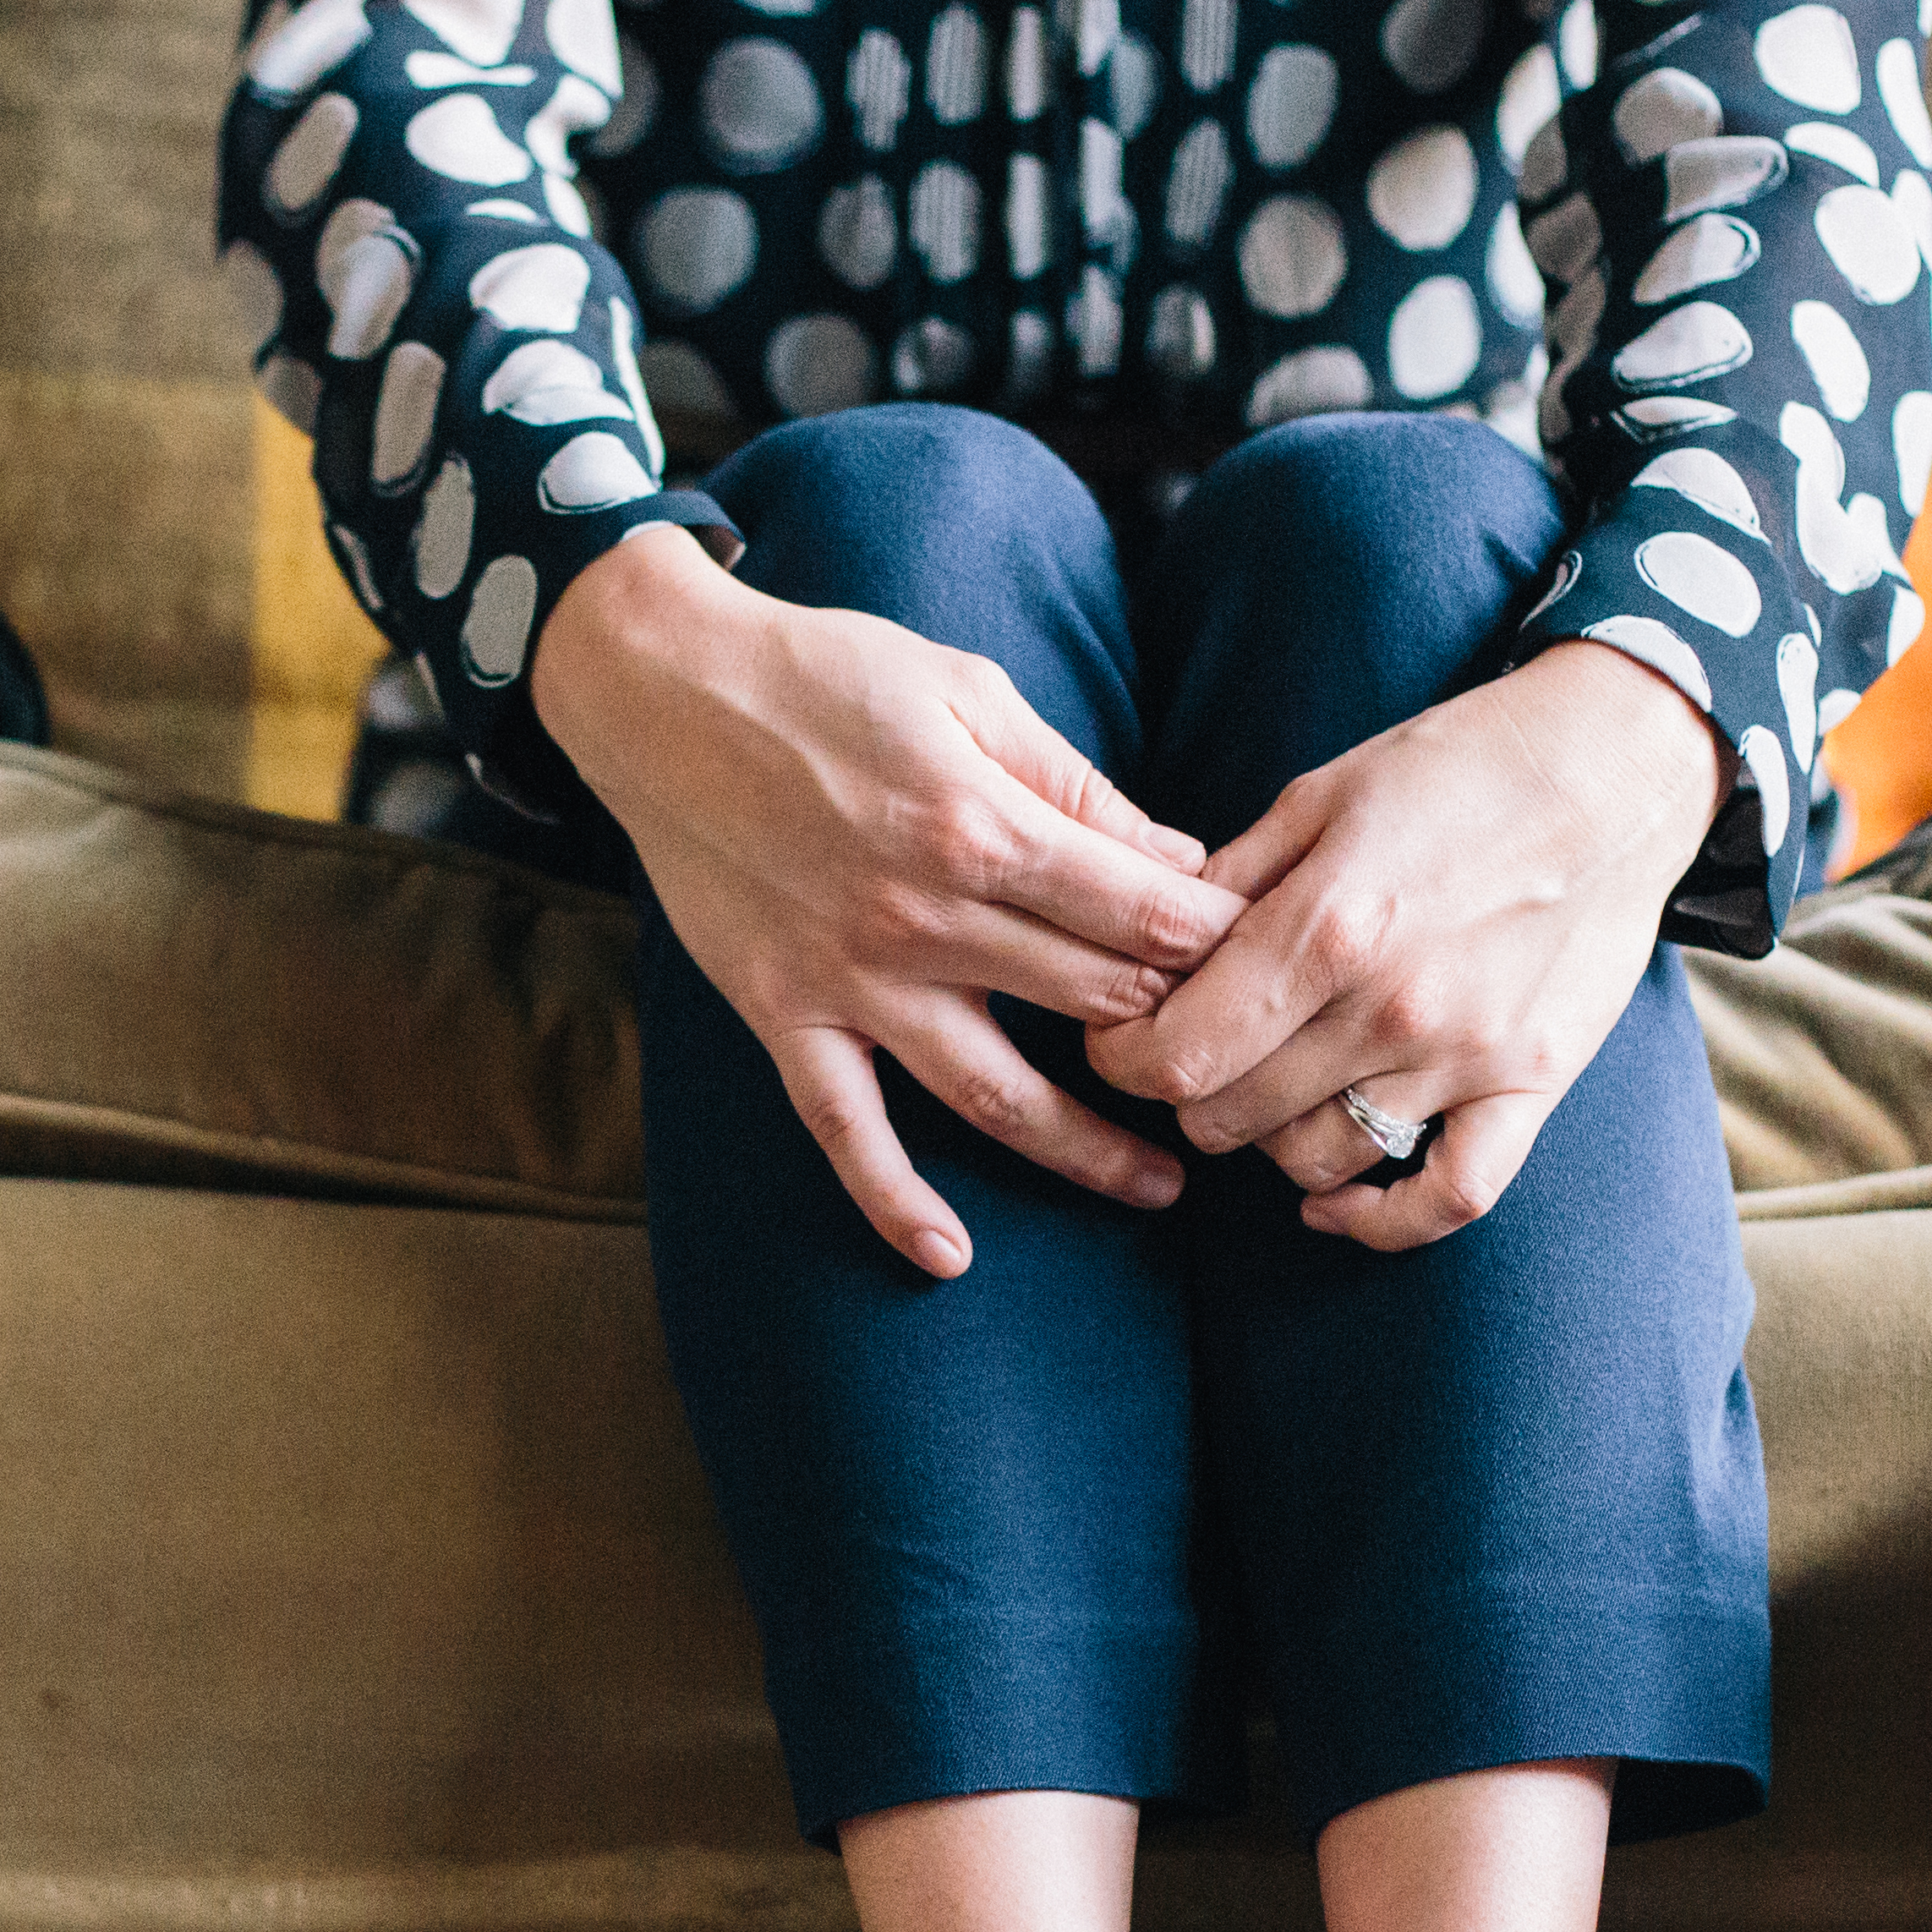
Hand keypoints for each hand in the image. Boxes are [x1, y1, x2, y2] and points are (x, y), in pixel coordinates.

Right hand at [536, 528, 1247, 1279]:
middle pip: (1091, 1006)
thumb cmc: (829, 675)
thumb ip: (1075, 786)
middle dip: (1179, 1043)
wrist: (666, 695)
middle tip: (1241, 1075)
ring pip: (995, 1094)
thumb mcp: (971, 690)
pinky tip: (949, 1256)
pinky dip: (892, 1199)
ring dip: (1087, 1151)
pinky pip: (845, 1130)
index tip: (1265, 970)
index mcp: (983, 827)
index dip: (1219, 948)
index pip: (1142, 918)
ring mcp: (852, 980)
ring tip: (1161, 1187)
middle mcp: (923, 919)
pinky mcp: (786, 1015)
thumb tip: (1178, 859)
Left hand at [1085, 642, 1727, 1250]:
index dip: (1123, 1058)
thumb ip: (1226, 885)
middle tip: (1201, 1049)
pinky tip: (1333, 1202)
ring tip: (1277, 1083)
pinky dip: (1380, 1221)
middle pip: (1228, 1118)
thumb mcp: (1319, 796)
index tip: (1122, 1036)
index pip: (1176, 1054)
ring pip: (1313, 1162)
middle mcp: (1393, 1006)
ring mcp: (1467, 1056)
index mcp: (1329, 925)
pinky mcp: (1531, 1086)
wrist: (1616, 765)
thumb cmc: (1456, 768)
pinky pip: (1448, 1200)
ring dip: (1272, 1137)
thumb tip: (1142, 949)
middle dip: (1189, 1092)